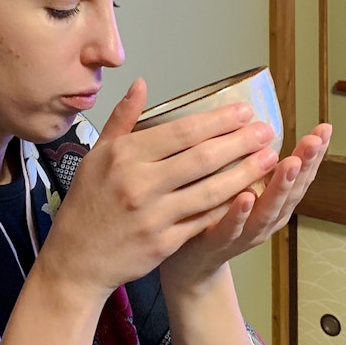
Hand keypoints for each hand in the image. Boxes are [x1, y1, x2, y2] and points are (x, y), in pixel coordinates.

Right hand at [34, 78, 281, 302]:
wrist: (76, 259)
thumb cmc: (88, 203)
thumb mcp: (97, 155)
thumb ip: (122, 119)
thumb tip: (141, 85)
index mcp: (123, 156)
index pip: (180, 132)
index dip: (217, 121)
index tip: (244, 112)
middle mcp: (138, 183)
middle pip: (201, 158)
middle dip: (240, 143)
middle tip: (267, 131)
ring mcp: (152, 216)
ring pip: (209, 191)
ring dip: (244, 174)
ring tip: (269, 159)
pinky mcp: (163, 243)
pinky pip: (204, 221)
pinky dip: (229, 208)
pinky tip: (250, 194)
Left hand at [159, 123, 332, 293]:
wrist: (191, 264)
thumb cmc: (215, 215)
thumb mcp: (240, 184)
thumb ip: (250, 160)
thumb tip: (254, 117)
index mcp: (274, 201)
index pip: (300, 174)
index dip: (314, 154)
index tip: (324, 129)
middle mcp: (267, 218)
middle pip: (292, 190)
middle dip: (306, 164)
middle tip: (315, 140)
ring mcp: (245, 232)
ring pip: (268, 209)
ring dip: (279, 186)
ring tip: (290, 163)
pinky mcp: (219, 242)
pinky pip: (231, 227)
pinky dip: (240, 213)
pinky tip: (245, 196)